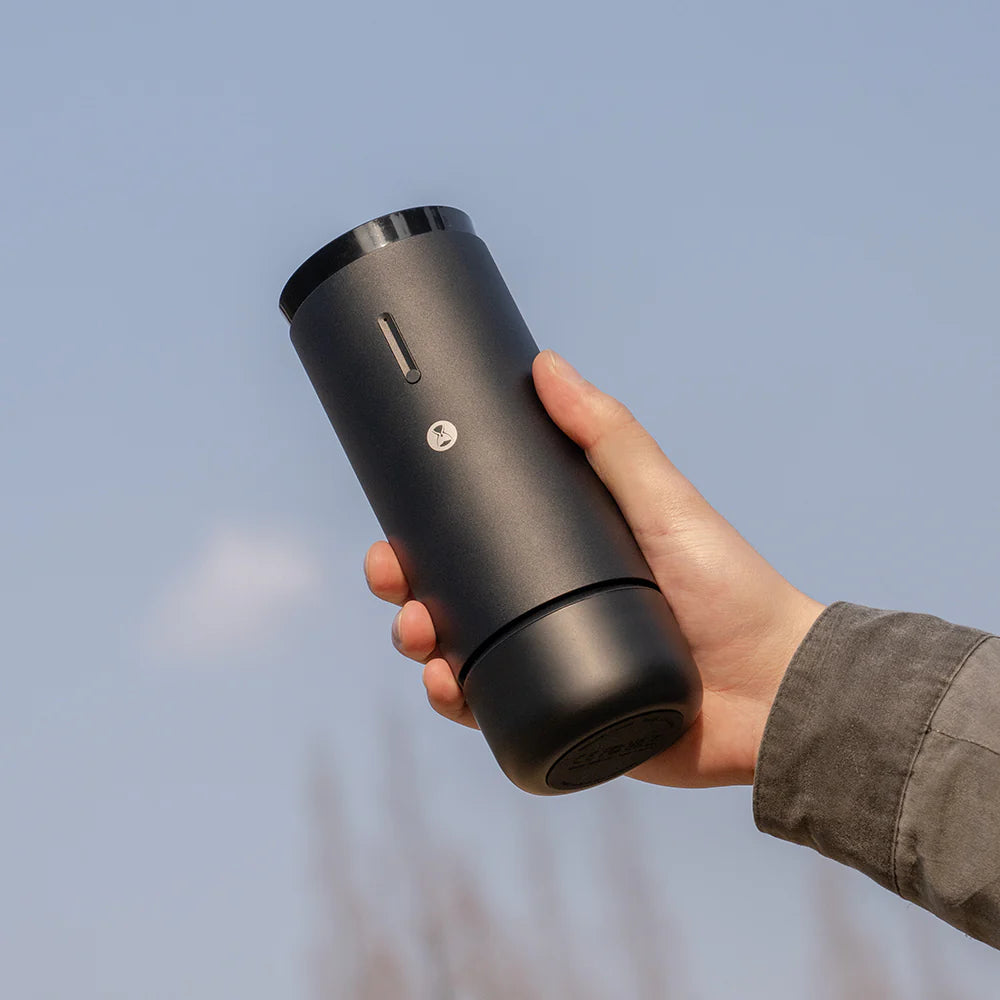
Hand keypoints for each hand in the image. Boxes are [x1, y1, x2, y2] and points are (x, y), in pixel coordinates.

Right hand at [364, 349, 824, 786]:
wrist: (774, 692)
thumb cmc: (730, 589)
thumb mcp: (662, 500)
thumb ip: (609, 435)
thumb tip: (548, 365)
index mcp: (562, 563)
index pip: (477, 548)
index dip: (425, 542)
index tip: (394, 530)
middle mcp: (548, 615)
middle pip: (454, 604)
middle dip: (409, 594)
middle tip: (396, 584)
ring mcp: (551, 668)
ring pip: (459, 659)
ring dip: (420, 648)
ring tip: (420, 639)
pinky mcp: (560, 722)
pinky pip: (490, 714)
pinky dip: (457, 702)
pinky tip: (445, 688)